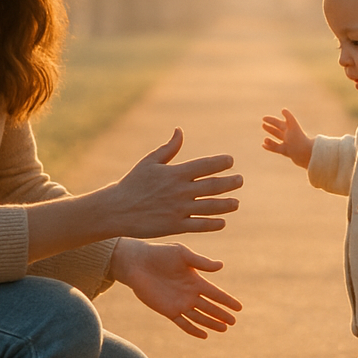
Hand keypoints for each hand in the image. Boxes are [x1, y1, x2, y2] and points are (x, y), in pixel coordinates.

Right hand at [109, 128, 241, 238]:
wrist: (117, 209)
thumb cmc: (133, 183)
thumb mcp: (149, 162)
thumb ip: (168, 148)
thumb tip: (180, 131)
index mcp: (175, 173)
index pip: (205, 165)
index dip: (221, 163)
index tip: (231, 161)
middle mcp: (180, 191)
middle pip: (213, 186)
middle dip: (230, 183)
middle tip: (240, 180)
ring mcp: (179, 209)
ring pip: (210, 206)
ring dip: (226, 205)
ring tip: (236, 203)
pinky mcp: (175, 226)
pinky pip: (199, 225)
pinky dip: (213, 224)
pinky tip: (222, 221)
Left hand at [109, 237, 241, 338]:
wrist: (138, 262)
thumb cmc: (160, 254)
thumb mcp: (182, 254)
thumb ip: (201, 262)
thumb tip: (221, 266)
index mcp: (196, 280)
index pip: (215, 293)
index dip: (227, 300)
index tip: (239, 308)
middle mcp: (190, 293)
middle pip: (209, 307)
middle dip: (222, 314)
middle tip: (233, 322)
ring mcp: (179, 303)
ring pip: (199, 317)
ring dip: (211, 323)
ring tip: (224, 329)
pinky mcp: (167, 310)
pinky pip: (183, 323)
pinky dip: (193, 330)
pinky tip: (204, 335)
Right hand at [262, 109, 313, 168]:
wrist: (306, 152)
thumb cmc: (299, 138)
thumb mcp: (293, 126)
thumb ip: (289, 117)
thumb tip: (283, 109)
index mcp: (290, 129)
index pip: (278, 123)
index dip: (271, 120)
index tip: (263, 118)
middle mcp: (288, 136)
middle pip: (277, 131)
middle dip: (270, 128)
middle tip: (263, 124)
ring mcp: (287, 144)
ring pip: (276, 141)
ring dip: (269, 140)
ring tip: (265, 139)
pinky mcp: (286, 152)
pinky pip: (276, 149)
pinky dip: (269, 147)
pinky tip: (263, 146)